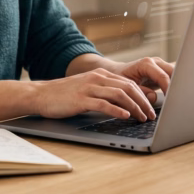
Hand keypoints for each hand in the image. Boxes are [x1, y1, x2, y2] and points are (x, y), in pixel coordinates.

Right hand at [32, 67, 158, 121]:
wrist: (41, 94)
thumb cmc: (65, 95)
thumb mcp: (88, 89)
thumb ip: (104, 92)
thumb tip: (124, 104)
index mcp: (101, 75)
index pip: (129, 83)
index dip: (143, 95)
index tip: (151, 107)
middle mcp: (97, 78)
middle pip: (128, 87)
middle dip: (143, 102)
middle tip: (151, 115)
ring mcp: (89, 88)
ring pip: (119, 95)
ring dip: (134, 107)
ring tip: (142, 118)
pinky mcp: (81, 99)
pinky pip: (104, 104)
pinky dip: (117, 110)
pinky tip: (125, 116)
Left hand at [106, 57, 173, 104]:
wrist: (118, 73)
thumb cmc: (120, 80)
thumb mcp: (126, 87)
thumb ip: (140, 92)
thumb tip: (154, 97)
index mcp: (146, 64)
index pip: (163, 76)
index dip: (169, 89)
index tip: (171, 100)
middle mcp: (155, 62)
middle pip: (173, 72)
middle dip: (176, 86)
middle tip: (176, 100)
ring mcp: (161, 66)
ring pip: (176, 74)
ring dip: (177, 85)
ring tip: (177, 99)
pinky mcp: (163, 71)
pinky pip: (173, 77)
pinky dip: (175, 86)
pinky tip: (175, 96)